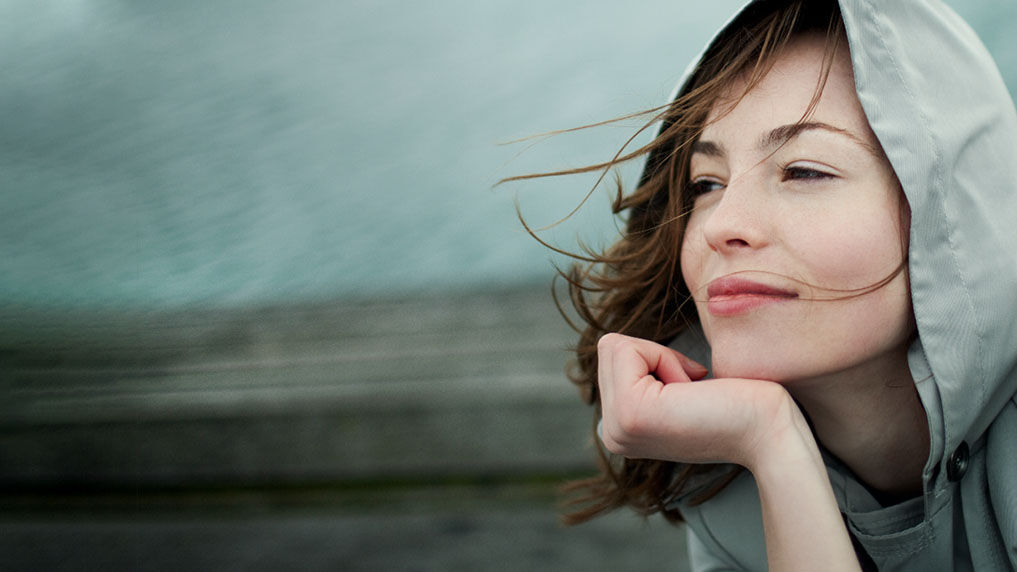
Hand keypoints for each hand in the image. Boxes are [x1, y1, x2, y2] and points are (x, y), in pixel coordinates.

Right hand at [596, 333, 811, 469]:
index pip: (612, 357)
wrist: (771, 434)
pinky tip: (691, 393)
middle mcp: (611, 433)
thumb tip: (625, 347)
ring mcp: (617, 427)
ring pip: (616, 347)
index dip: (657, 358)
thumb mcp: (677, 391)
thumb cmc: (742, 405)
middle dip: (658, 356)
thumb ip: (648, 378)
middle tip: (694, 393)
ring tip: (692, 395)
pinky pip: (628, 350)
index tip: (692, 390)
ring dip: (663, 358)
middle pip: (610, 349)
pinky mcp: (631, 413)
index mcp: (619, 429)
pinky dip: (665, 358)